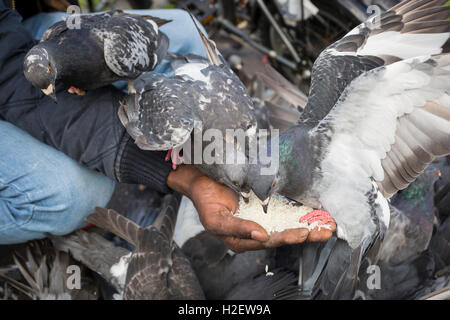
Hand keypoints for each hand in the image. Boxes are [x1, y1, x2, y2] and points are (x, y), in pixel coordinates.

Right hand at [167, 165, 334, 251]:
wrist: (201, 181)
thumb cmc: (206, 201)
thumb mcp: (216, 219)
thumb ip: (239, 229)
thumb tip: (262, 236)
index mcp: (244, 238)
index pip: (271, 240)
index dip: (288, 237)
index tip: (304, 233)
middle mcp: (256, 230)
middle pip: (285, 233)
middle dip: (307, 233)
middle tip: (327, 231)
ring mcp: (262, 216)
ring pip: (288, 222)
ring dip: (309, 223)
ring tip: (328, 223)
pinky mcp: (265, 204)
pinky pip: (286, 209)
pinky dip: (301, 211)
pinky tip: (315, 211)